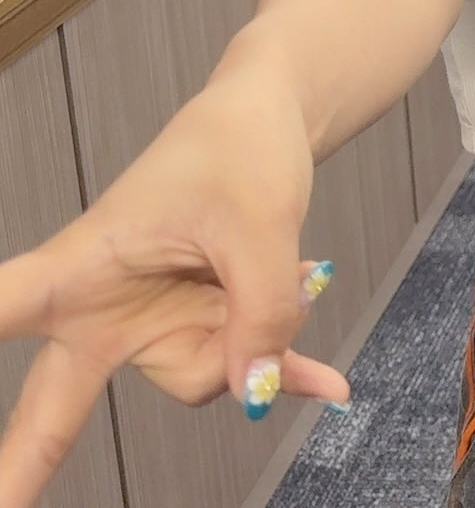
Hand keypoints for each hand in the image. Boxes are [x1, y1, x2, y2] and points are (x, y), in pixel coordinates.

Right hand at [0, 77, 350, 506]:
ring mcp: (148, 328)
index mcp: (79, 267)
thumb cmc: (235, 151)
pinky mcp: (195, 330)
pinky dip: (284, 371)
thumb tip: (256, 392)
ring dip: (253, 331)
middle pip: (52, 400)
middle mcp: (100, 310)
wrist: (266, 125)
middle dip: (20, 467)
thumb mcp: (258, 222)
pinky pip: (238, 369)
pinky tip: (325, 382)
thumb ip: (259, 309)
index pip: (4, 308)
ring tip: (269, 259)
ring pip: (202, 373)